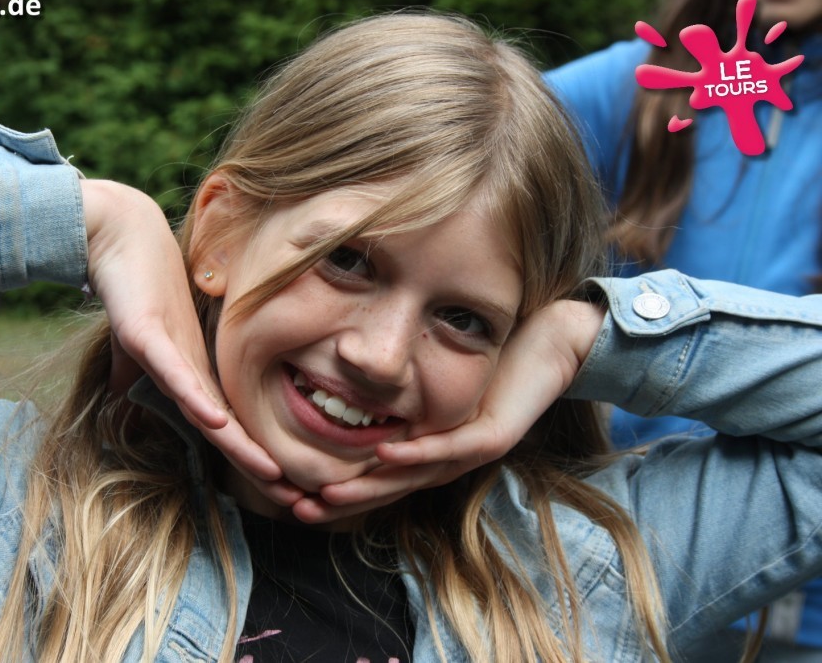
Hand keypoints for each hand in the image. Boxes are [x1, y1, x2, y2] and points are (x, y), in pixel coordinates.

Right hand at [80, 179, 302, 505]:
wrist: (120, 234)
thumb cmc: (135, 287)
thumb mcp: (139, 344)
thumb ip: (140, 373)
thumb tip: (128, 399)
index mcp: (198, 372)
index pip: (231, 429)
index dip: (256, 462)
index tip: (286, 495)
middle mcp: (196, 366)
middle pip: (235, 428)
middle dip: (265, 467)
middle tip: (304, 503)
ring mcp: (176, 350)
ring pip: (215, 407)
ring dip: (245, 445)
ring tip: (276, 476)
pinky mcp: (149, 334)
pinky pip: (176, 373)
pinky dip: (197, 400)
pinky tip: (219, 423)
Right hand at [290, 299, 606, 523]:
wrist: (554, 337)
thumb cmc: (490, 349)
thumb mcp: (430, 366)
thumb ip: (393, 379)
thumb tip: (342, 369)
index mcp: (433, 447)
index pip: (377, 476)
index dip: (338, 489)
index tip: (293, 495)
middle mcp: (450, 457)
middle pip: (389, 488)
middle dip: (342, 501)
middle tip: (298, 510)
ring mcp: (472, 450)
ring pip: (414, 478)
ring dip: (370, 488)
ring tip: (325, 494)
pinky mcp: (494, 435)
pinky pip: (450, 447)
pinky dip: (415, 453)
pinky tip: (381, 454)